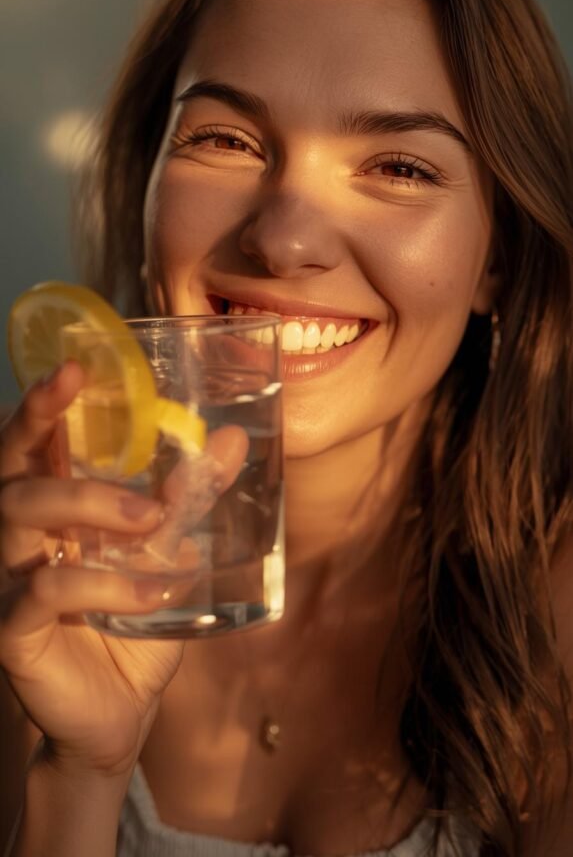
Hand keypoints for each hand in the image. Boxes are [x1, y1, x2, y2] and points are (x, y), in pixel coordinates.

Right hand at [0, 362, 246, 780]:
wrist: (121, 710)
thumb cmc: (135, 620)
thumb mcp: (170, 551)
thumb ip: (191, 498)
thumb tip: (232, 439)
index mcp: (52, 509)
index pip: (33, 443)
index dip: (44, 404)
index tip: (75, 367)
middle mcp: (18, 536)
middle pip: (9, 466)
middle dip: (39, 424)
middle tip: (80, 398)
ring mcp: (5, 580)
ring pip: (19, 514)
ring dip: (90, 503)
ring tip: (151, 519)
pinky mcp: (10, 630)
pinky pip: (44, 589)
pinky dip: (103, 584)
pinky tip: (153, 593)